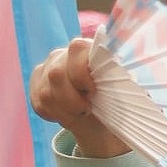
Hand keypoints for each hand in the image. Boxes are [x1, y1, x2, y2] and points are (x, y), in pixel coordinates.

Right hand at [29, 38, 129, 157]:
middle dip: (71, 100)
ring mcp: (46, 68)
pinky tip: (66, 114)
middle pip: (56, 74)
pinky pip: (38, 102)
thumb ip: (123, 78)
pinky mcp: (36, 84)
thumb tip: (130, 74)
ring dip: (64, 111)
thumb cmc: (114, 100)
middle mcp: (62, 54)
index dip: (81, 73)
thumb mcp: (124, 89)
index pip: (76, 48)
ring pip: (45, 93)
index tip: (93, 91)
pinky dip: (53, 114)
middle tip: (86, 109)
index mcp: (87, 48)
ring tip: (78, 113)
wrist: (98, 118)